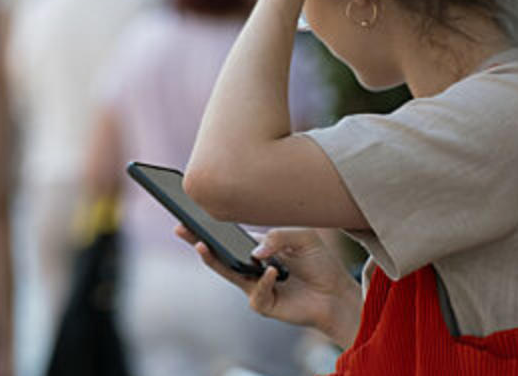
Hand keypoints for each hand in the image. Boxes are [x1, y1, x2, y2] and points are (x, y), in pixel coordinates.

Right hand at [175, 225, 361, 347]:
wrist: (335, 291)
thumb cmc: (318, 262)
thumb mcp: (303, 237)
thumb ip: (279, 237)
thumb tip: (255, 252)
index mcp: (256, 246)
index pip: (229, 236)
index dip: (210, 227)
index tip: (190, 213)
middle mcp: (250, 266)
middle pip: (217, 253)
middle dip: (197, 240)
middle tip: (181, 228)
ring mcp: (253, 285)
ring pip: (227, 273)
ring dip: (213, 260)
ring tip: (203, 246)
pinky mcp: (263, 303)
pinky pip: (257, 292)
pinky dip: (265, 280)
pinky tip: (274, 271)